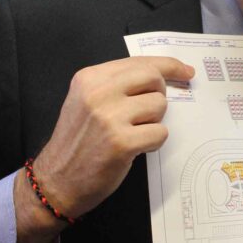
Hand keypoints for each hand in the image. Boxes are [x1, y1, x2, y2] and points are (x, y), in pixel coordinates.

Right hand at [12, 56, 193, 242]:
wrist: (56, 181)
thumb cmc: (77, 142)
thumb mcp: (86, 101)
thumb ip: (116, 85)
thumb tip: (161, 76)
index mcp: (90, 78)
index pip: (139, 61)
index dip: (169, 65)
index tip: (186, 71)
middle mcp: (98, 92)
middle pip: (153, 77)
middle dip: (160, 93)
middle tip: (150, 111)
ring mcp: (109, 117)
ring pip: (160, 105)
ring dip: (154, 121)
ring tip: (133, 132)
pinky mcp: (121, 142)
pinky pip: (160, 132)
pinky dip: (153, 142)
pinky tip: (135, 148)